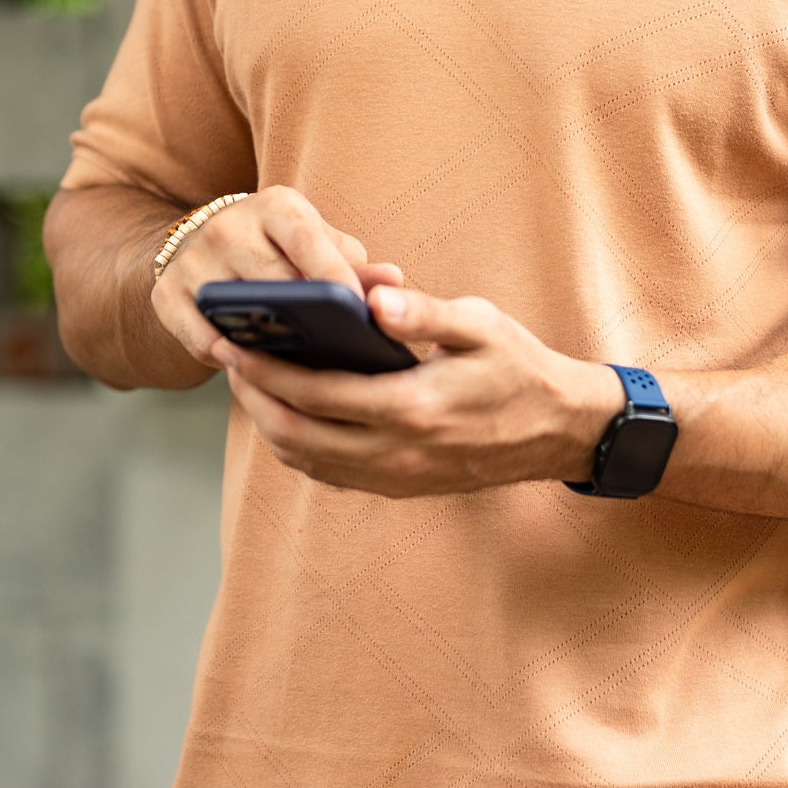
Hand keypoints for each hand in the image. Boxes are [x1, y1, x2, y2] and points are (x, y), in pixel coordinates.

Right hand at [150, 185, 403, 369]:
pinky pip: (202, 341)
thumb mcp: (317, 243)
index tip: (360, 312)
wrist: (203, 243)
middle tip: (341, 356)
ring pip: (238, 313)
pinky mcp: (166, 294)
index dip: (333, 275)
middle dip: (307, 319)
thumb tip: (395, 281)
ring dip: (269, 345)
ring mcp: (193, 261)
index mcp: (275, 206)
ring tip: (305, 373)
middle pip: (272, 281)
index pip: (307, 240)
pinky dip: (230, 360)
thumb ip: (355, 263)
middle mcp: (229, 226)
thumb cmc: (280, 249)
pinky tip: (257, 374)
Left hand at [214, 284, 624, 497]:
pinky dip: (299, 446)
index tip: (234, 344)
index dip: (267, 371)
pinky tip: (293, 411)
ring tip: (252, 383)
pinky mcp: (399, 488)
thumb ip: (424, 313)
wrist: (558, 431)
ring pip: (307, 461)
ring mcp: (396, 478)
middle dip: (255, 398)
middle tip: (229, 360)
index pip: (317, 394)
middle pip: (296, 435)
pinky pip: (331, 474)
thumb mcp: (482, 325)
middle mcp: (397, 453)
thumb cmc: (519, 368)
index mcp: (413, 407)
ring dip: (271, 424)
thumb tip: (372, 299)